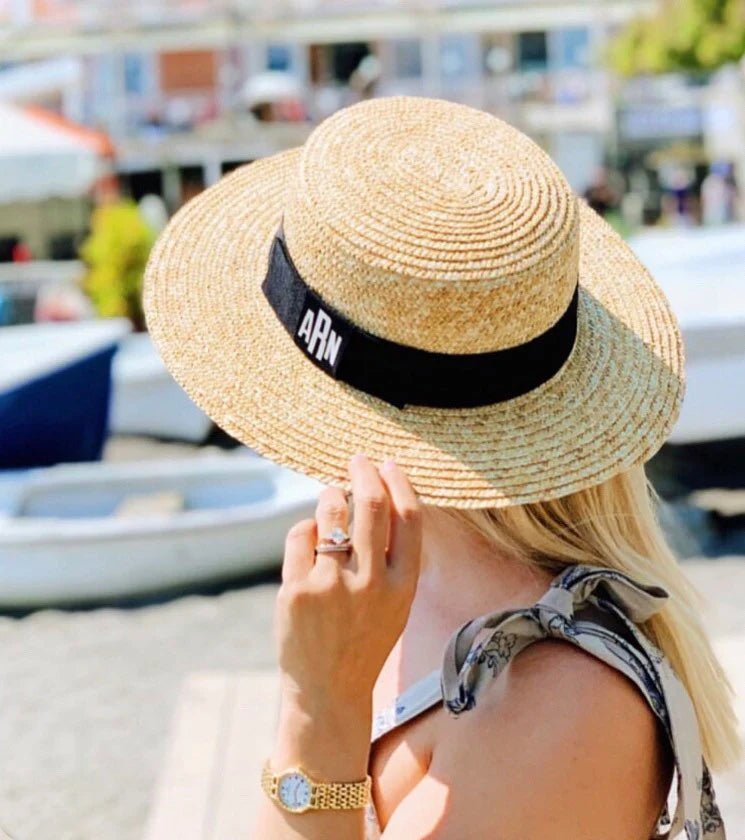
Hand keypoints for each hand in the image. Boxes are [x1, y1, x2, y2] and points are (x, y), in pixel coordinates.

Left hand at [274, 454, 422, 721]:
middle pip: (371, 504)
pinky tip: (309, 542)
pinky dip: (306, 529)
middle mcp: (372, 583)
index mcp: (403, 586)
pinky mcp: (297, 590)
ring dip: (331, 497)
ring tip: (331, 501)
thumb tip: (373, 493)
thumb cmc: (363, 638)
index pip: (409, 517)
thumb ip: (391, 556)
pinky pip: (300, 534)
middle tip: (358, 460)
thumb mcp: (395, 602)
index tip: (388, 465)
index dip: (399, 482)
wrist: (329, 690)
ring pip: (331, 512)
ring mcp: (332, 586)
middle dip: (363, 472)